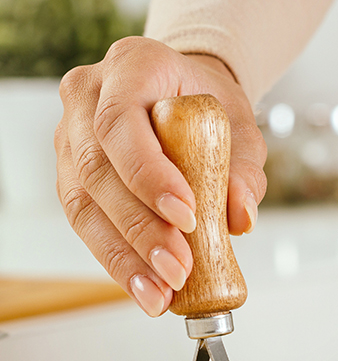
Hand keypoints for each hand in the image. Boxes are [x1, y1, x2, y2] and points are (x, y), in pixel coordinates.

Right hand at [55, 37, 265, 315]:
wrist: (185, 98)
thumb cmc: (211, 110)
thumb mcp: (241, 129)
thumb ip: (244, 170)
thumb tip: (241, 219)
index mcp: (134, 66)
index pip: (122, 122)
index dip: (148, 174)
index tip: (187, 216)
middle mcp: (89, 96)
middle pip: (98, 169)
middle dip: (140, 229)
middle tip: (177, 270)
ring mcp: (71, 135)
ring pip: (82, 203)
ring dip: (123, 256)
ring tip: (159, 294)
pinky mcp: (70, 173)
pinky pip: (85, 221)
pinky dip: (116, 258)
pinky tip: (144, 287)